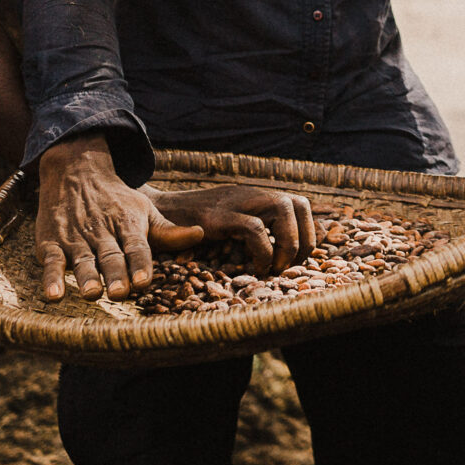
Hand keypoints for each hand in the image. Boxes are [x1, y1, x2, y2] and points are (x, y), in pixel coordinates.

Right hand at [35, 136, 171, 301]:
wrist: (76, 172)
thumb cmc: (117, 200)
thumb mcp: (144, 210)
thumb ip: (169, 231)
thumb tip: (201, 234)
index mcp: (128, 225)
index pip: (136, 247)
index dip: (140, 264)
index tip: (143, 282)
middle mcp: (102, 233)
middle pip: (110, 256)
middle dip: (116, 275)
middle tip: (120, 293)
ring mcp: (76, 238)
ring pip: (83, 260)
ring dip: (86, 277)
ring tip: (91, 293)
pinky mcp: (51, 243)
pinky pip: (51, 262)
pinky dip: (51, 278)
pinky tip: (53, 295)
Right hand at [146, 183, 315, 276]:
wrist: (153, 213)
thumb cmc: (191, 225)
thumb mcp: (228, 222)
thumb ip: (254, 228)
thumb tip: (285, 252)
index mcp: (255, 198)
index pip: (299, 204)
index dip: (310, 231)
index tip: (302, 258)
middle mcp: (249, 195)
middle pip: (298, 203)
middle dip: (305, 238)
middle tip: (290, 266)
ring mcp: (233, 202)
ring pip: (282, 208)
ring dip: (287, 242)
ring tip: (275, 268)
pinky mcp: (217, 216)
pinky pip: (254, 228)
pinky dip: (263, 251)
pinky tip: (256, 269)